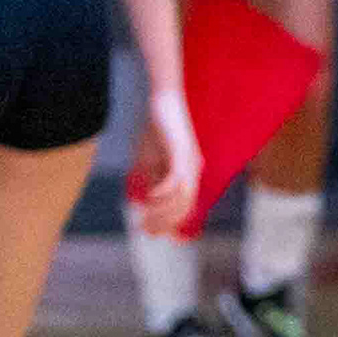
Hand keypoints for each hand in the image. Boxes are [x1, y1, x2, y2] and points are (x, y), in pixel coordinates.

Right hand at [131, 85, 203, 238]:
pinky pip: (176, 180)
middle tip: (145, 231)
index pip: (185, 206)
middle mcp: (193, 170)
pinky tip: (148, 197)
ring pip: (182, 197)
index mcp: (188, 173)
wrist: (163, 101)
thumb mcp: (152, 158)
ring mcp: (189, 162)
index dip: (171, 223)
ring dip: (162, 211)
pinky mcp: (182, 152)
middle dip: (165, 222)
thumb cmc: (157, 128)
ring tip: (144, 218)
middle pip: (185, 206)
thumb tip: (148, 199)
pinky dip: (162, 192)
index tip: (154, 235)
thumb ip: (152, 177)